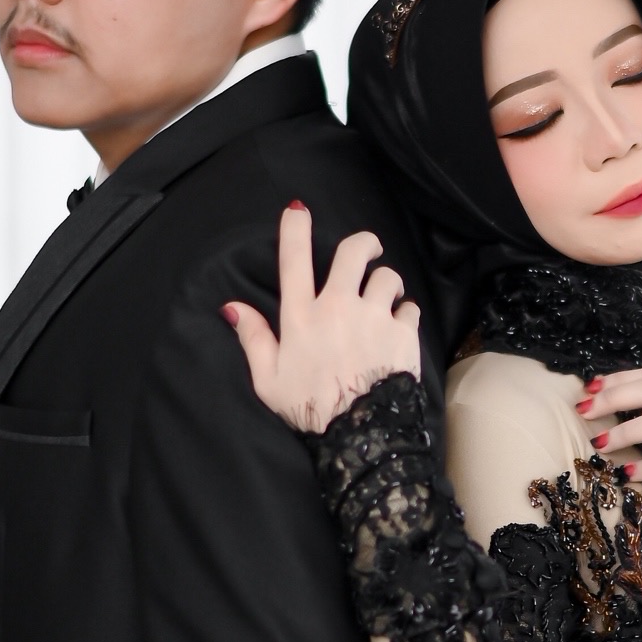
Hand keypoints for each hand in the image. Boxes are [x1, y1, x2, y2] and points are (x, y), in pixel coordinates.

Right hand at [224, 201, 421, 434]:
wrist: (360, 432)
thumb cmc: (310, 408)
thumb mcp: (268, 380)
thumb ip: (253, 338)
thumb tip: (232, 307)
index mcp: (301, 316)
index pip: (294, 259)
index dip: (294, 228)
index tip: (298, 209)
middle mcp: (337, 306)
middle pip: (353, 252)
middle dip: (363, 243)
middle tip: (368, 250)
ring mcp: (373, 316)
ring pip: (387, 277)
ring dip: (387, 285)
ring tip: (386, 300)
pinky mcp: (403, 331)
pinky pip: (409, 309)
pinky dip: (406, 315)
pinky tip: (399, 328)